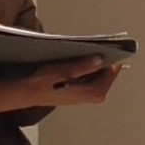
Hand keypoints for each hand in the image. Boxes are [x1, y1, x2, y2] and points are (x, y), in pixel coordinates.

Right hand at [0, 56, 122, 112]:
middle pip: (107, 78)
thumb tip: (99, 59)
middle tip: (108, 48)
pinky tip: (87, 61)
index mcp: (89, 92)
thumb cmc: (44, 80)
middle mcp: (90, 96)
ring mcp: (84, 96)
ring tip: (98, 52)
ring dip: (100, 67)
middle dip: (109, 64)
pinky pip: (93, 80)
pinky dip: (93, 71)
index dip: (114, 61)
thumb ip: (82, 66)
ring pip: (101, 79)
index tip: (116, 48)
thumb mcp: (63, 71)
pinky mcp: (78, 93)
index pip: (110, 75)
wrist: (28, 92)